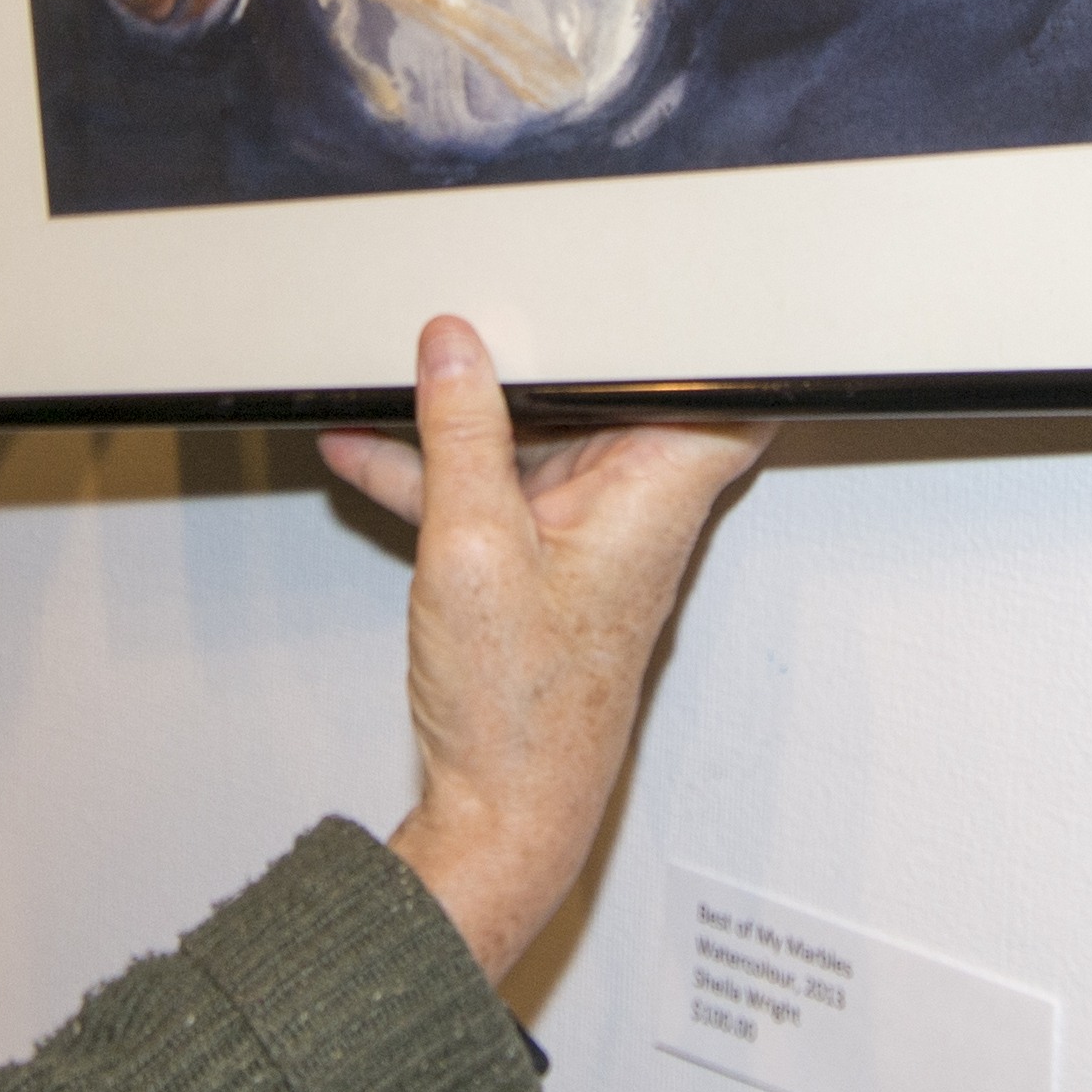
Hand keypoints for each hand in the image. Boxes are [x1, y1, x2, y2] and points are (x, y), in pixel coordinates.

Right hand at [316, 317, 771, 981]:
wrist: (499, 812)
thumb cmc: (520, 713)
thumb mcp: (470, 546)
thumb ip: (461, 433)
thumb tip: (454, 346)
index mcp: (654, 494)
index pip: (721, 388)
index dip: (703, 332)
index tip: (664, 279)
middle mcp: (633, 510)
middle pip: (605, 399)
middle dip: (545, 354)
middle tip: (487, 310)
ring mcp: (583, 537)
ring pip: (534, 441)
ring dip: (468, 415)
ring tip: (396, 375)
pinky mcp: (535, 564)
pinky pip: (491, 489)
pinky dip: (438, 467)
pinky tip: (369, 446)